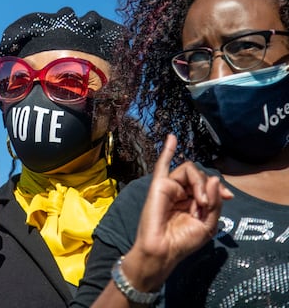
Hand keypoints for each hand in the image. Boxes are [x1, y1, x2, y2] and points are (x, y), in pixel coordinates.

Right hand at [123, 134, 233, 291]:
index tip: (228, 196)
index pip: (208, 184)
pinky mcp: (158, 186)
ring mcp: (169, 187)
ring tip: (198, 203)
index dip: (218, 188)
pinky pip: (162, 165)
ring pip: (188, 170)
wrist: (164, 251)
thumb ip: (214, 202)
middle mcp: (181, 192)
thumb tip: (213, 179)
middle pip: (198, 175)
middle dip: (206, 187)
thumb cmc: (183, 242)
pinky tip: (172, 137)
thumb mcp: (208, 224)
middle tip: (205, 206)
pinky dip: (167, 150)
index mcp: (193, 202)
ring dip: (197, 183)